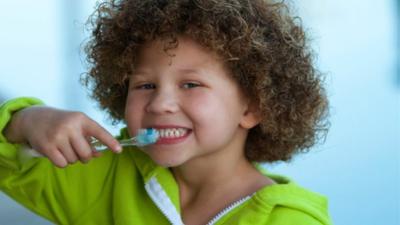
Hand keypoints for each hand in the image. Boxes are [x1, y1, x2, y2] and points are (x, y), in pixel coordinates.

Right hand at [4, 106, 120, 167]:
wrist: (34, 118)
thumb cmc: (62, 123)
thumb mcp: (77, 126)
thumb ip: (89, 139)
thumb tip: (100, 154)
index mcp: (81, 119)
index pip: (99, 131)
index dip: (110, 141)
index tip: (119, 150)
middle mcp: (70, 126)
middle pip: (86, 153)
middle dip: (85, 157)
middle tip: (79, 152)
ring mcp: (58, 136)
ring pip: (74, 160)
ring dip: (72, 158)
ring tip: (64, 148)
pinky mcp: (47, 146)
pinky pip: (62, 164)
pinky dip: (62, 162)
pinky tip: (57, 153)